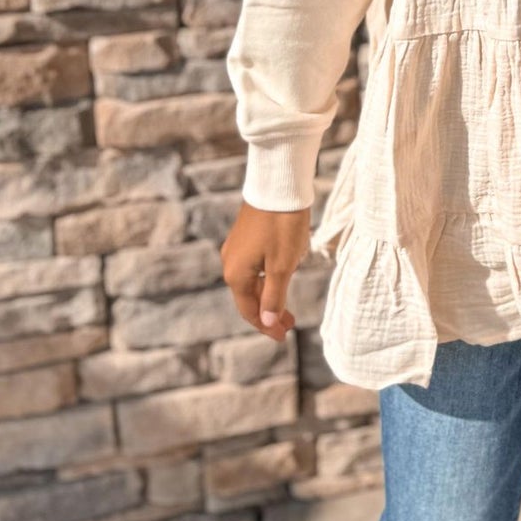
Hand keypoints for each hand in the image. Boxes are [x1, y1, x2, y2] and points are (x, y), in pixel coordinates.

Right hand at [221, 200, 311, 341]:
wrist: (279, 184)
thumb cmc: (282, 225)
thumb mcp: (282, 265)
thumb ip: (274, 296)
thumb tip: (267, 321)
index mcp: (236, 274)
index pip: (250, 311)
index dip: (267, 326)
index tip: (284, 336)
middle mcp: (230, 262)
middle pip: (249, 297)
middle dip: (269, 312)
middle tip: (290, 323)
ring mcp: (236, 247)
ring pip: (252, 281)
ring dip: (269, 295)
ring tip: (288, 304)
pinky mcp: (245, 235)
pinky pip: (255, 265)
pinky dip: (268, 278)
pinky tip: (282, 277)